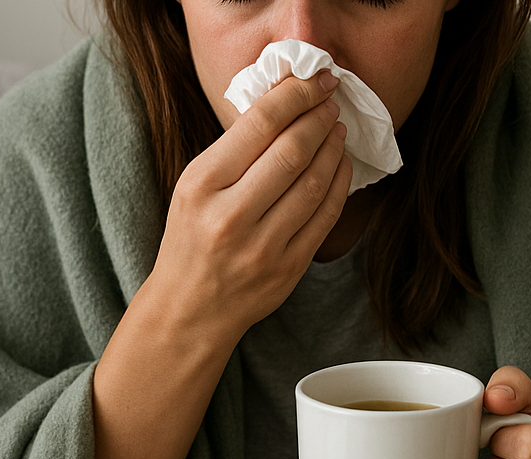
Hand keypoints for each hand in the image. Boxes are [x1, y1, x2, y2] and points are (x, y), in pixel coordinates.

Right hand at [147, 71, 351, 344]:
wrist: (191, 308)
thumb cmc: (191, 238)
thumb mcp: (194, 186)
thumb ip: (234, 149)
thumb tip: (284, 102)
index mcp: (202, 185)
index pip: (259, 125)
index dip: (295, 95)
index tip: (314, 79)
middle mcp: (231, 215)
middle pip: (292, 150)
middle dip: (319, 116)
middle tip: (330, 99)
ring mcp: (263, 245)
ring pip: (315, 181)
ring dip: (333, 146)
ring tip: (336, 127)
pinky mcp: (290, 267)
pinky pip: (326, 215)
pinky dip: (339, 181)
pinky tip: (340, 163)